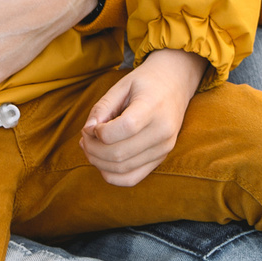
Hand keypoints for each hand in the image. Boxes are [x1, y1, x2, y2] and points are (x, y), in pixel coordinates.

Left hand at [80, 49, 204, 185]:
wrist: (176, 83)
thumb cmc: (146, 82)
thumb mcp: (122, 85)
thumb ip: (102, 107)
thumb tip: (88, 131)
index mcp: (153, 107)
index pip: (124, 129)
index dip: (100, 132)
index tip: (93, 125)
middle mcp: (162, 131)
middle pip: (119, 153)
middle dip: (92, 148)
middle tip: (84, 136)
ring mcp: (164, 148)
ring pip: (122, 169)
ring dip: (98, 162)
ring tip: (89, 146)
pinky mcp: (161, 158)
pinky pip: (132, 179)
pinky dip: (111, 175)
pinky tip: (102, 161)